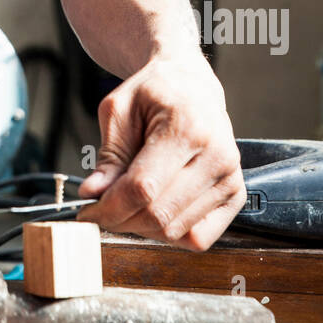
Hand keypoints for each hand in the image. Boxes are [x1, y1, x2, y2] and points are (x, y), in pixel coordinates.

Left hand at [77, 54, 245, 249]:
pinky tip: (154, 209)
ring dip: (142, 227)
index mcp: (188, 128)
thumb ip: (109, 155)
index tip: (86, 211)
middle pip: (160, 215)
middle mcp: (217, 156)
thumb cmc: (154, 92)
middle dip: (121, 220)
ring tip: (127, 203)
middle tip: (101, 210)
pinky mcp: (235, 195)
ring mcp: (231, 178)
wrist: (191, 85)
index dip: (109, 207)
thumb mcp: (119, 110)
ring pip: (177, 231)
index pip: (144, 188)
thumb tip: (92, 194)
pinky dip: (170, 233)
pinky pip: (198, 238)